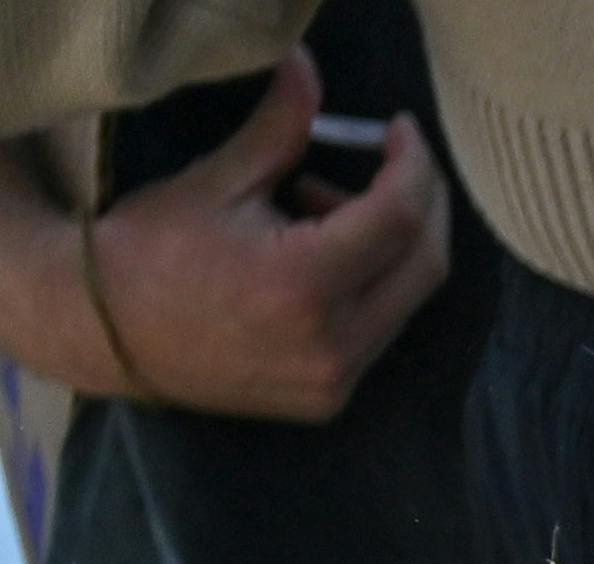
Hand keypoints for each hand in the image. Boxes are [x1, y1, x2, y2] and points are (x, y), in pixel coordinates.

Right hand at [5, 69, 447, 426]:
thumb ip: (278, 130)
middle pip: (425, 265)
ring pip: (406, 300)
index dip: (413, 167)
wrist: (104, 332)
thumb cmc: (149, 249)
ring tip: (318, 205)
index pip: (398, 218)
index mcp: (303, 284)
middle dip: (422, 204)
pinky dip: (369, 284)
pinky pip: (380, 330)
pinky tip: (319, 256)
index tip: (402, 131)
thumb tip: (307, 69)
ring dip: (388, 246)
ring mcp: (334, 380)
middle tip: (394, 161)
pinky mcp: (329, 399)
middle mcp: (333, 343)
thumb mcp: (217, 181)